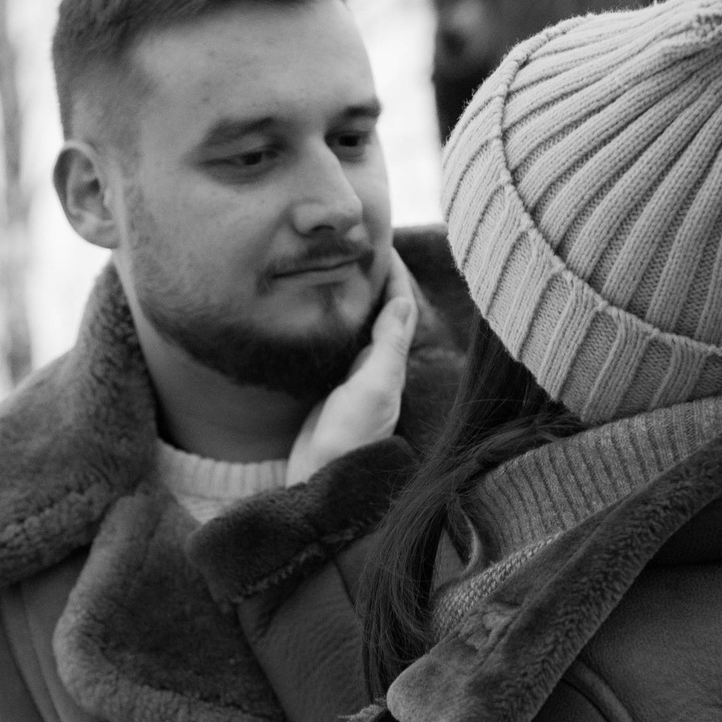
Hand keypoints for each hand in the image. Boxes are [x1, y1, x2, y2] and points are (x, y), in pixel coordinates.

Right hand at [287, 252, 417, 484]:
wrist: (321, 478)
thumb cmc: (350, 435)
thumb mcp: (373, 387)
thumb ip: (388, 346)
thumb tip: (403, 301)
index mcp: (391, 364)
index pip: (398, 308)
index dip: (394, 276)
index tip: (383, 243)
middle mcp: (377, 368)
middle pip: (381, 313)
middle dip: (375, 280)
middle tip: (359, 246)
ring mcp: (353, 379)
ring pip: (359, 327)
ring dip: (355, 298)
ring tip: (340, 266)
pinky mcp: (330, 389)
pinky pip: (337, 345)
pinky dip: (334, 323)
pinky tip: (318, 310)